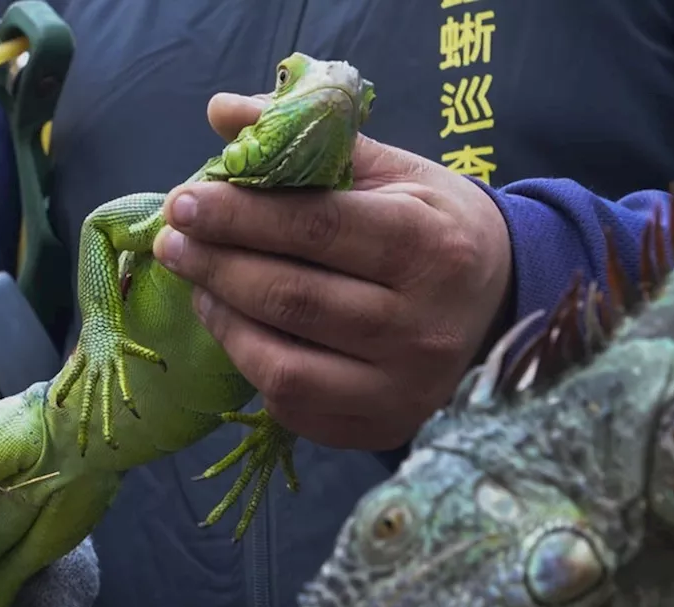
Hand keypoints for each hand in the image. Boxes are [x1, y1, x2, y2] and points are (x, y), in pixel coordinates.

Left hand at [154, 93, 512, 449]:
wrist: (501, 305)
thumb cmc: (438, 229)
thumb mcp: (395, 172)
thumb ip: (311, 142)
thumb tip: (222, 113)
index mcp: (431, 247)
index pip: (316, 228)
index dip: (240, 214)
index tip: (185, 201)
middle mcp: (422, 327)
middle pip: (293, 297)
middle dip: (217, 264)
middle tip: (173, 240)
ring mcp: (403, 388)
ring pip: (284, 364)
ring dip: (223, 318)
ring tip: (196, 282)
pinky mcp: (383, 426)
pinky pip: (294, 406)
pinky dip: (250, 362)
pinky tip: (234, 326)